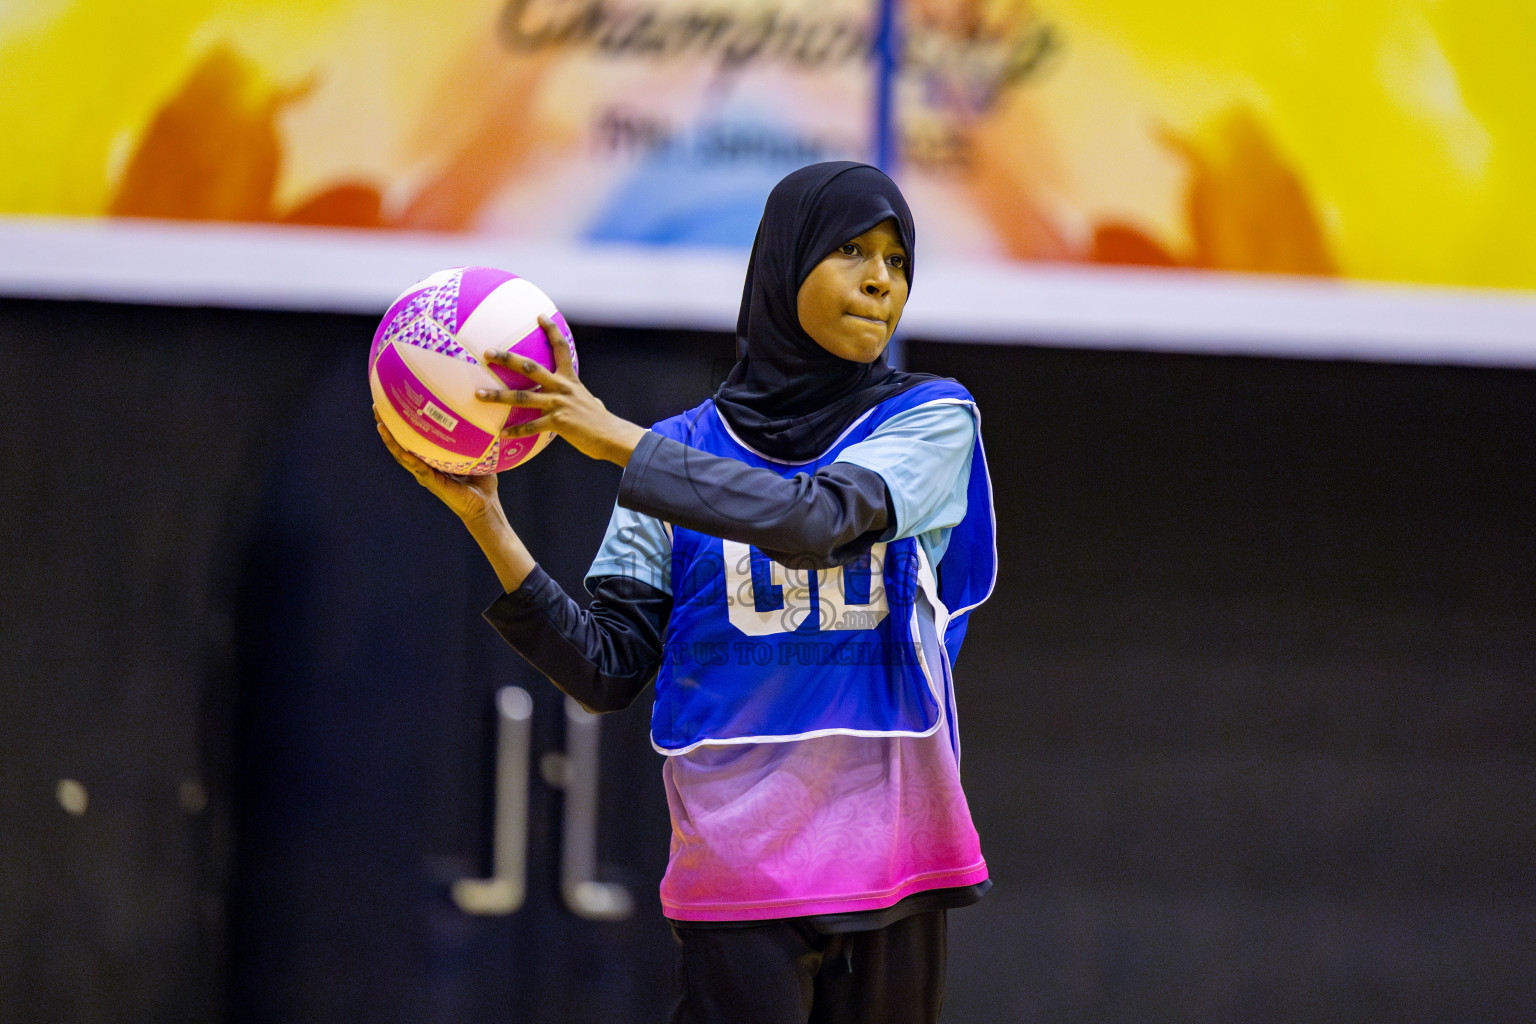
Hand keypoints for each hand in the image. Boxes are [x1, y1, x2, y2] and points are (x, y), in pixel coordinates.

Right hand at [375, 405, 501, 524]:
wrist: (485, 503)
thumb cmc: (482, 480)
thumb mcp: (477, 453)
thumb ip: (473, 438)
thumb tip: (479, 413)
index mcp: (433, 459)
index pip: (413, 439)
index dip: (402, 424)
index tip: (392, 404)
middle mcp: (425, 465)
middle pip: (401, 444)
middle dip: (387, 427)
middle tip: (376, 408)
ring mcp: (426, 474)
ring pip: (402, 455)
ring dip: (389, 440)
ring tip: (379, 424)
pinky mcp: (431, 482)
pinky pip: (416, 467)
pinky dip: (405, 455)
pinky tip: (397, 446)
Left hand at [476, 316, 647, 465]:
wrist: (614, 437)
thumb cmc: (602, 422)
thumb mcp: (591, 402)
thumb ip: (580, 399)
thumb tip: (590, 401)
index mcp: (570, 379)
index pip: (561, 348)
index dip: (551, 330)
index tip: (539, 316)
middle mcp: (562, 387)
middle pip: (529, 368)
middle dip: (507, 359)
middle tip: (487, 353)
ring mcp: (559, 404)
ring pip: (522, 397)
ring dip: (498, 396)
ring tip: (479, 395)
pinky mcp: (558, 422)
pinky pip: (530, 426)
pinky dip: (515, 430)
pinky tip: (501, 434)